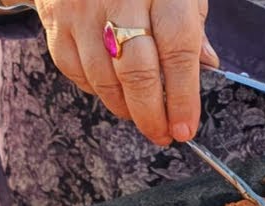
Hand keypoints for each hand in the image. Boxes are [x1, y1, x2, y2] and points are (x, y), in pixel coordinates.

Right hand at [36, 0, 219, 145]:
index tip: (185, 126)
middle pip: (137, 72)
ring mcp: (83, 9)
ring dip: (124, 107)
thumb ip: (192, 24)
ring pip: (103, 78)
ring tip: (140, 115)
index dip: (182, 97)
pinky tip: (112, 91)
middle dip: (151, 114)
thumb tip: (207, 65)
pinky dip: (95, 89)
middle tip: (161, 133)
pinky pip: (75, 70)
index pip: (178, 51)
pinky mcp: (57, 19)